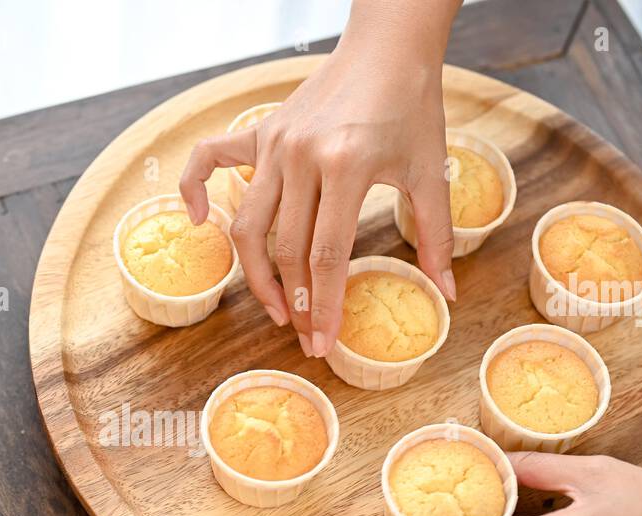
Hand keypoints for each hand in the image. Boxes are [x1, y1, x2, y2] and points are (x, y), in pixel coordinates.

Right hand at [179, 0, 459, 357]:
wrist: (388, 46)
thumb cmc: (412, 106)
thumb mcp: (430, 171)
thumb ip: (435, 235)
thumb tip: (447, 294)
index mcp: (348, 165)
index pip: (328, 255)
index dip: (323, 306)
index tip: (322, 343)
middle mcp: (303, 156)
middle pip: (287, 249)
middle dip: (295, 302)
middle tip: (305, 337)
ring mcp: (275, 143)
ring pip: (248, 224)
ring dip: (256, 274)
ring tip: (276, 307)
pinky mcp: (260, 131)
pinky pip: (209, 158)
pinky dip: (194, 188)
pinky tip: (200, 221)